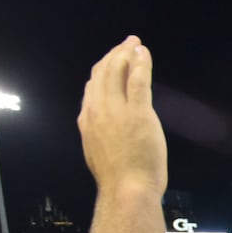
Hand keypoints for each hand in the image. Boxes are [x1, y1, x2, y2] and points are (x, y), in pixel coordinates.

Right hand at [78, 36, 166, 200]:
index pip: (92, 87)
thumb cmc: (118, 179)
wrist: (126, 189)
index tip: (112, 62)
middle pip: (103, 74)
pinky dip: (140, 63)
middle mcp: (98, 110)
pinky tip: (144, 53)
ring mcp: (117, 110)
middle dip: (114, 55)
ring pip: (117, 72)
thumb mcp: (99, 152)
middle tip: (126, 44)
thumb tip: (102, 129)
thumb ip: (98, 134)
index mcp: (87, 120)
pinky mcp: (138, 113)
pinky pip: (138, 80)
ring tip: (134, 43)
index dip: (102, 71)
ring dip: (126, 53)